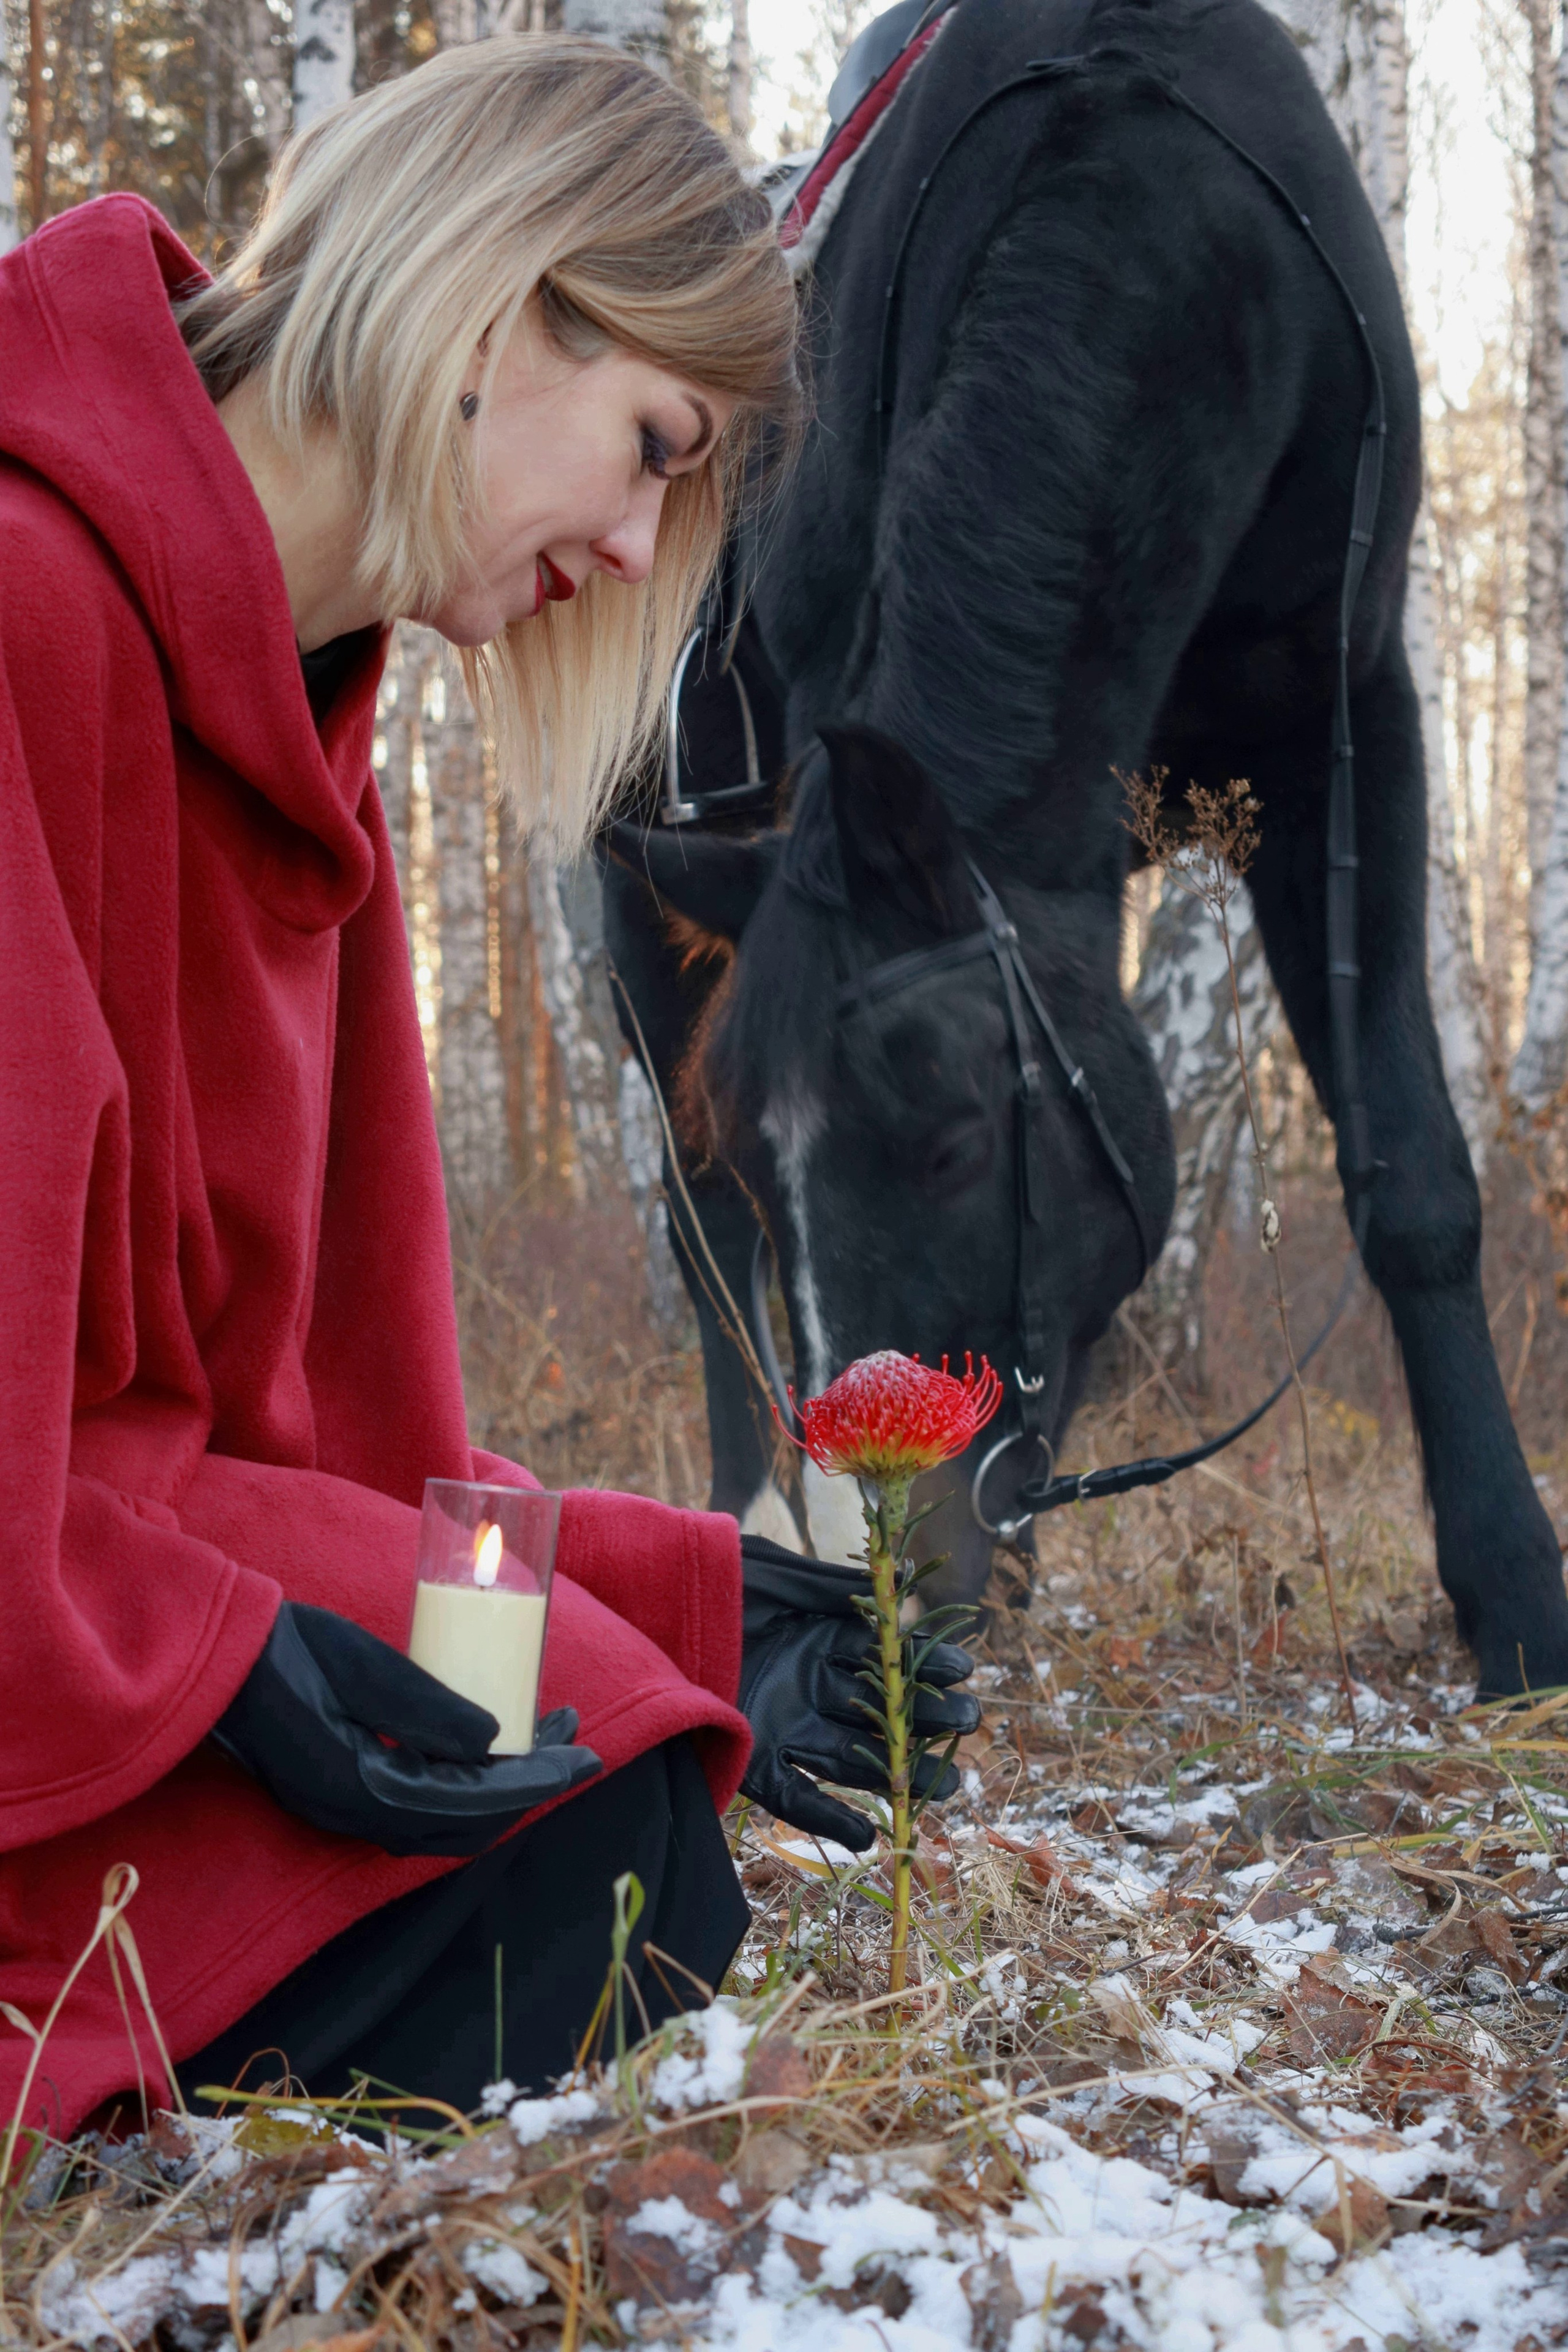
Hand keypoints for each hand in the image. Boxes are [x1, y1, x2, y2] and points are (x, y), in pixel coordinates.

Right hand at [211, 1603, 602, 1855]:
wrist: (214, 1661)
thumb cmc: (284, 1650)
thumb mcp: (362, 1665)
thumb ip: (426, 1708)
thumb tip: (496, 1738)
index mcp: (363, 1787)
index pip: (476, 1799)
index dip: (538, 1780)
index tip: (586, 1755)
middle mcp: (356, 1815)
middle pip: (469, 1825)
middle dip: (531, 1787)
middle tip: (578, 1743)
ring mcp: (344, 1813)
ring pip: (445, 1826)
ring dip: (502, 1792)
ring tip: (545, 1743)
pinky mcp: (338, 1797)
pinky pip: (419, 1815)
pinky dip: (466, 1793)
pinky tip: (484, 1758)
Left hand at [737, 1532, 978, 1852]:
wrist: (640, 1602)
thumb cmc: (708, 1578)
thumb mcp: (776, 1575)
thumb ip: (837, 1586)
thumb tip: (908, 1576)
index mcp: (821, 1637)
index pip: (887, 1655)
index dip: (924, 1662)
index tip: (963, 1669)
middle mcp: (809, 1683)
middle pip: (880, 1708)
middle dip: (926, 1718)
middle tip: (968, 1726)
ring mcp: (784, 1722)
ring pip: (853, 1756)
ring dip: (899, 1772)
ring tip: (945, 1787)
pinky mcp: (752, 1756)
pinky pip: (797, 1795)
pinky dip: (830, 1818)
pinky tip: (867, 1835)